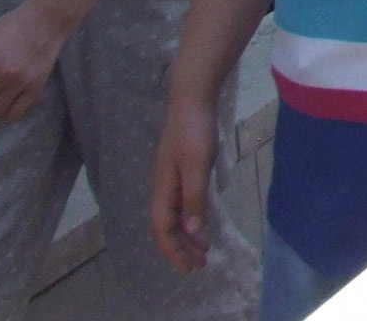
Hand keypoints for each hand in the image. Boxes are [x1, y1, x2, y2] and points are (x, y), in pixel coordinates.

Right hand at [149, 85, 222, 273]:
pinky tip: (203, 223)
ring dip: (188, 235)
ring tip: (205, 250)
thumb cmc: (193, 131)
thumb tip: (192, 230)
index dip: (174, 251)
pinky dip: (192, 218)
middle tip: (200, 265)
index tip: (190, 268)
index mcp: (162, 190)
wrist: (192, 99)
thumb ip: (194, 197)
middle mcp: (162, 188)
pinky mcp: (182, 171)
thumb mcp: (196, 165)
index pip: (163, 230)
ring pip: (176, 217)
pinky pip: (183, 204)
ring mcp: (171, 180)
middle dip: (181, 249)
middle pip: (168, 227)